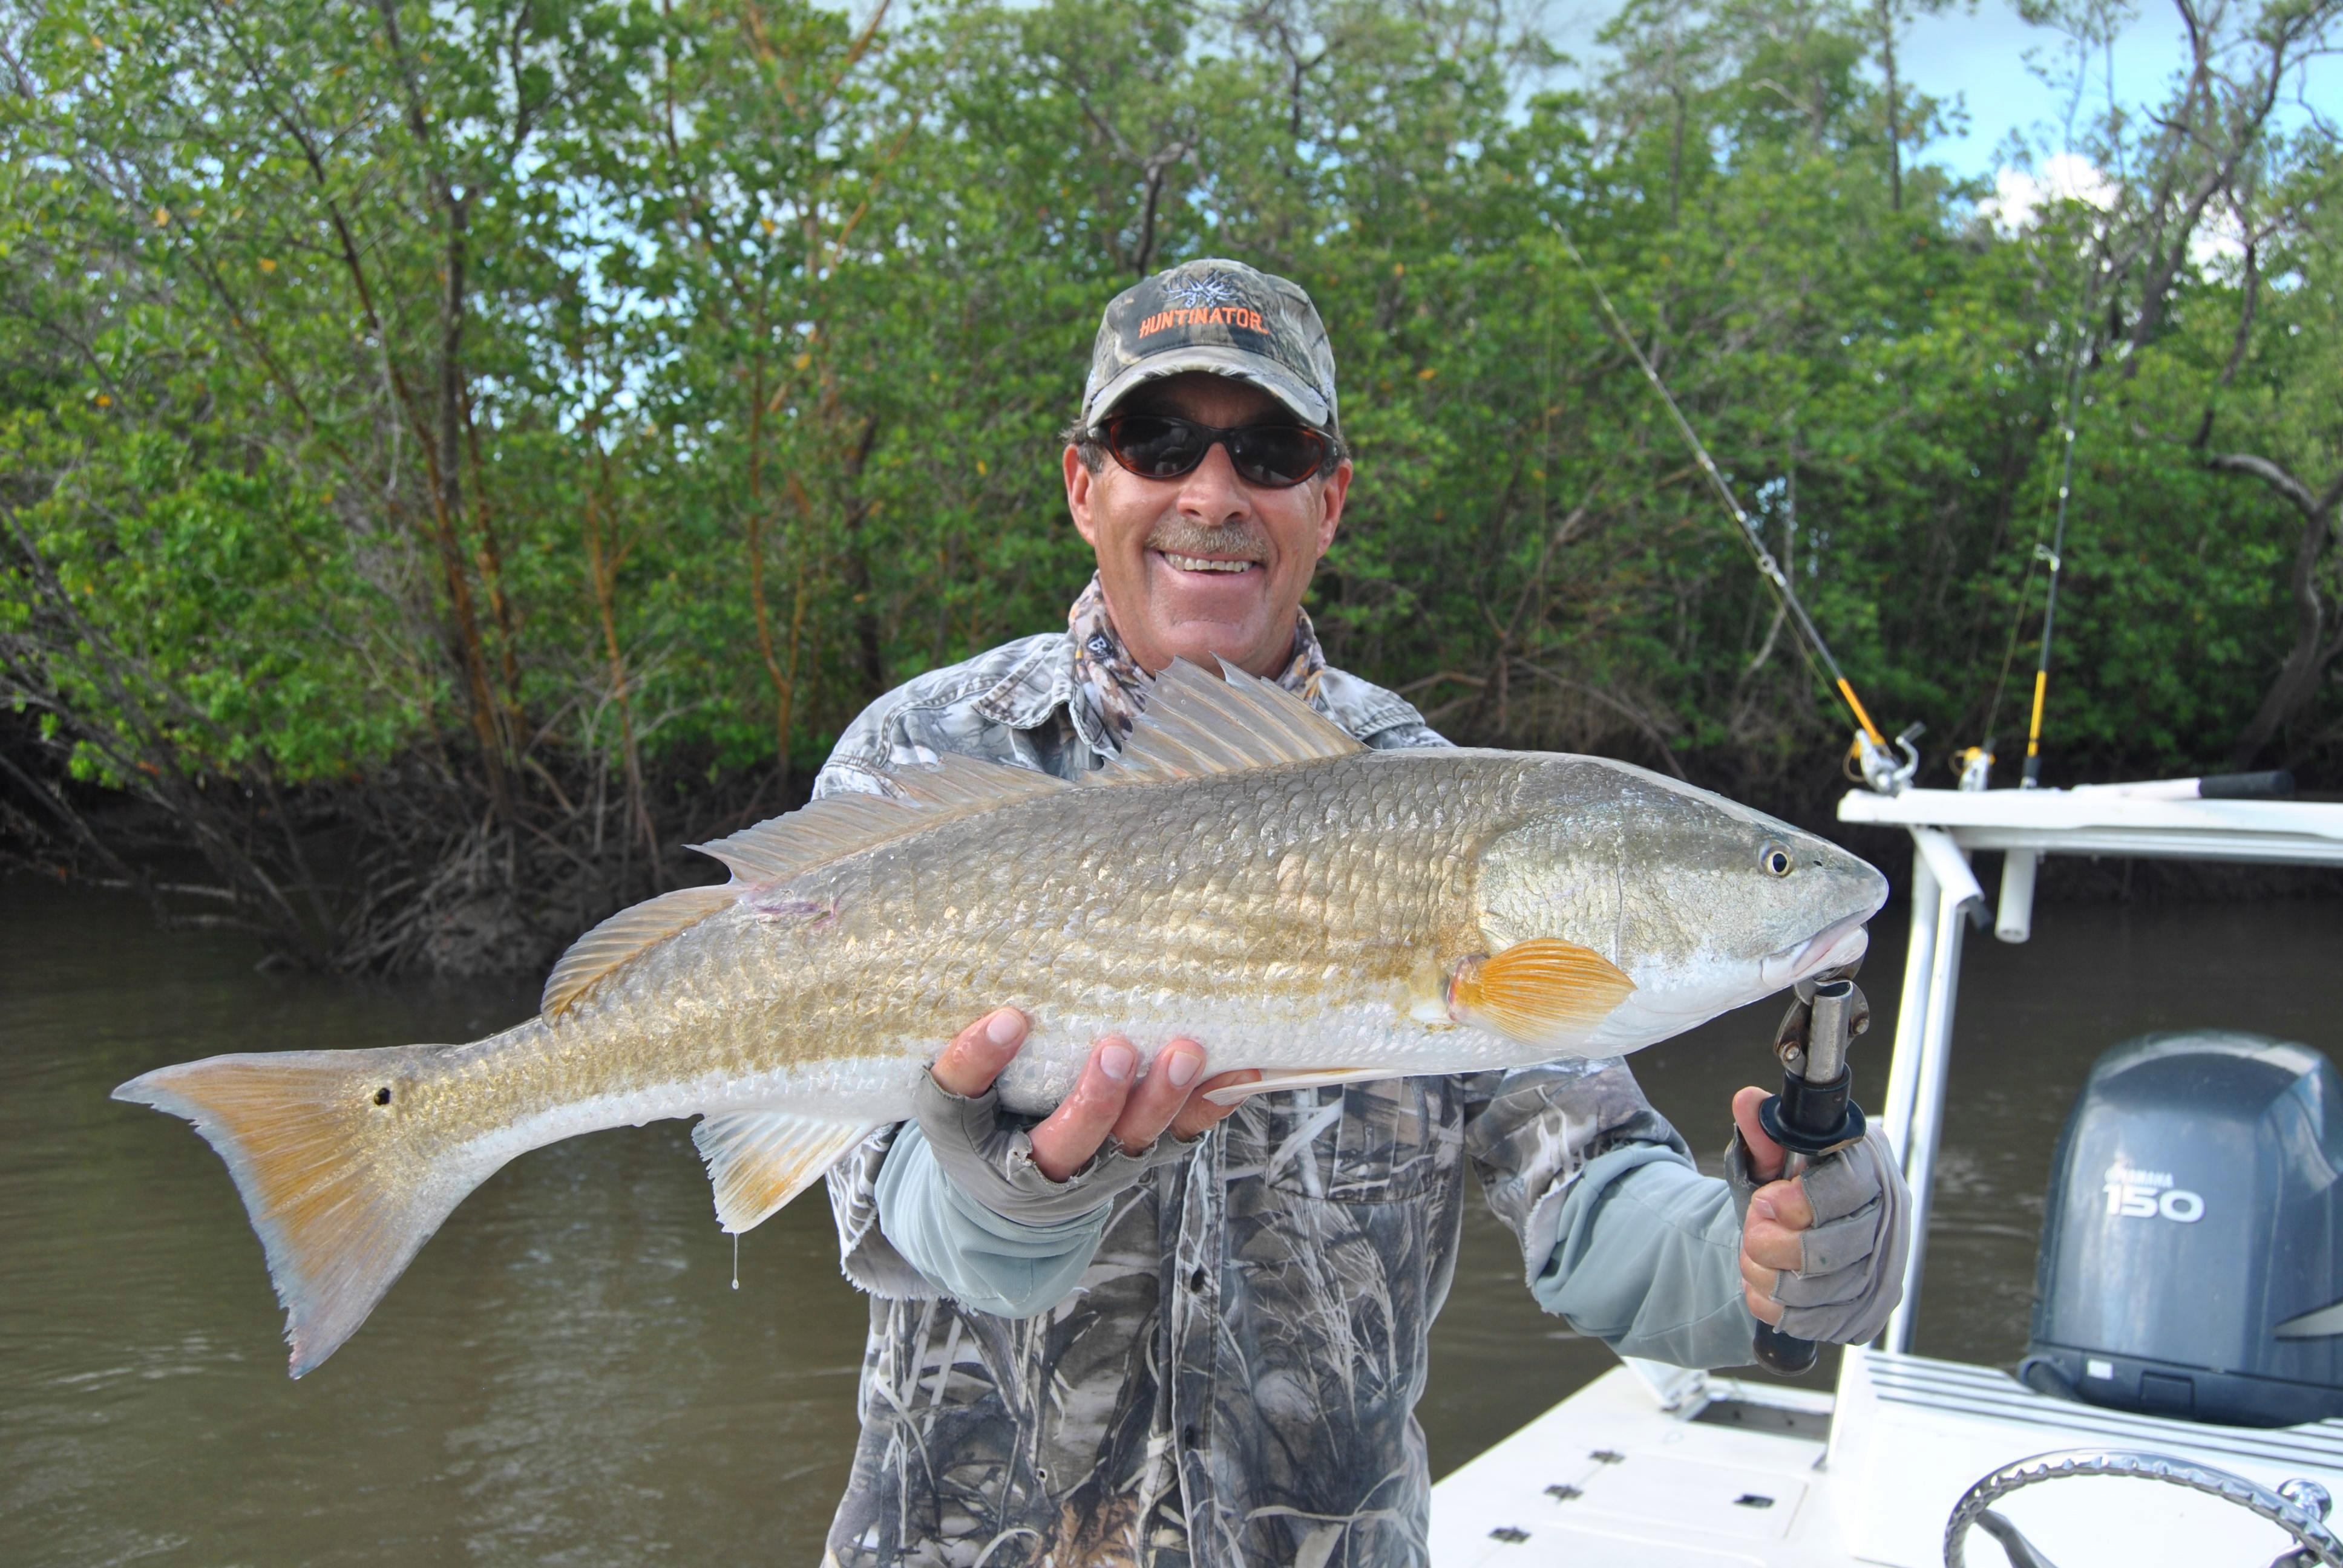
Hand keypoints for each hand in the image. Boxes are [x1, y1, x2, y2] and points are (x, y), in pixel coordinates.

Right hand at [932, 1008, 1258, 1181]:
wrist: (1010, 1194)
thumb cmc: (982, 1118)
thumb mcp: (955, 1093)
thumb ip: (970, 1052)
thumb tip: (1005, 991)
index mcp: (971, 1135)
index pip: (964, 1094)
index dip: (982, 1059)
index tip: (1009, 1018)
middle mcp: (1037, 1162)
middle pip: (1069, 1138)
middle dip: (1096, 1099)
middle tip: (1116, 1050)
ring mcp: (1098, 1163)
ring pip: (1133, 1137)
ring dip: (1164, 1096)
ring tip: (1187, 1052)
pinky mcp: (1142, 1155)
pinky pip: (1182, 1133)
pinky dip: (1211, 1103)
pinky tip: (1239, 1071)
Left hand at [1728, 1085, 1910, 1341]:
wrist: (1796, 1236)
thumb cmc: (1787, 1190)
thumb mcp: (1772, 1159)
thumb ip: (1762, 1133)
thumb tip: (1747, 1102)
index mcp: (1871, 1171)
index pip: (1847, 1189)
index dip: (1801, 1201)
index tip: (1768, 1201)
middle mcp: (1888, 1223)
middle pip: (1829, 1250)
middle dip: (1771, 1245)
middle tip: (1752, 1231)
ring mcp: (1883, 1273)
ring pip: (1818, 1291)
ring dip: (1767, 1276)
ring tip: (1752, 1256)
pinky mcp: (1867, 1312)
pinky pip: (1816, 1322)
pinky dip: (1776, 1307)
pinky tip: (1764, 1285)